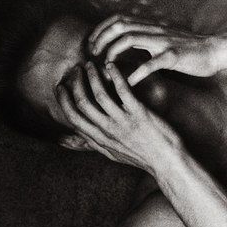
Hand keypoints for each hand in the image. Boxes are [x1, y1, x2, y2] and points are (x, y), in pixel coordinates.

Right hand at [56, 61, 182, 173]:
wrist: (166, 161)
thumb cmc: (140, 156)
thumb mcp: (110, 154)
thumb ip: (89, 144)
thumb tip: (65, 140)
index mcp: (100, 139)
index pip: (73, 118)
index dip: (63, 100)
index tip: (61, 87)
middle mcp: (108, 130)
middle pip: (82, 103)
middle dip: (75, 83)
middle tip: (76, 70)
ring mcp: (123, 122)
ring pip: (99, 94)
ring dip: (92, 76)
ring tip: (90, 65)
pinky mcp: (139, 114)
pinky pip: (123, 91)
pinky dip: (115, 76)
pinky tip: (111, 66)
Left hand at [88, 15, 219, 84]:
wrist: (215, 50)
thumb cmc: (189, 50)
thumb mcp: (163, 41)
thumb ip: (145, 40)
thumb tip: (124, 45)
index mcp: (151, 27)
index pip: (119, 19)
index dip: (101, 29)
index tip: (92, 45)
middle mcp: (155, 30)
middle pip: (120, 26)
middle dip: (101, 39)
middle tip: (93, 55)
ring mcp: (164, 41)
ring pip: (130, 38)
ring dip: (113, 52)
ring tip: (106, 67)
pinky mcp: (174, 56)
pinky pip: (151, 62)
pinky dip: (137, 72)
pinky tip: (128, 82)